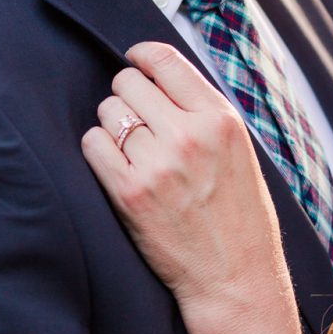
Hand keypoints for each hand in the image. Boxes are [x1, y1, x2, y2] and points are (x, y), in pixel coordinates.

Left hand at [82, 42, 292, 322]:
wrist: (235, 277)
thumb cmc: (239, 216)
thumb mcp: (240, 151)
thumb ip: (204, 112)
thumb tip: (160, 76)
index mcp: (220, 119)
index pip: (165, 60)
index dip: (142, 56)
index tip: (135, 61)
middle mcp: (189, 135)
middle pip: (128, 82)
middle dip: (127, 96)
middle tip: (136, 119)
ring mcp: (158, 164)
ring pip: (108, 112)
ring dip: (112, 125)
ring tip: (130, 149)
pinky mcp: (130, 193)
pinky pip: (92, 145)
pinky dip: (98, 151)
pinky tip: (115, 166)